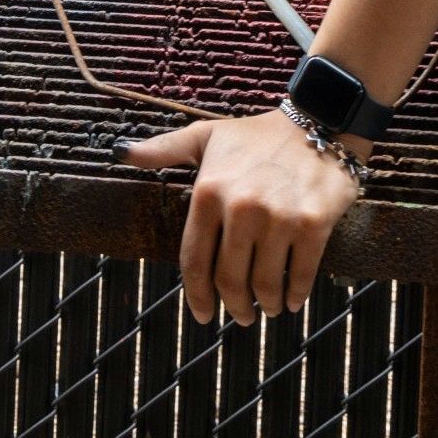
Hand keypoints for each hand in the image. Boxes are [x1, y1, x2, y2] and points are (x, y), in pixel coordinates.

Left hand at [122, 111, 362, 326]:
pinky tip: (291, 301)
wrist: (317, 122)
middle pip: (229, 280)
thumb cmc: (256, 135)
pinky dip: (294, 295)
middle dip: (234, 306)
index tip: (203, 315)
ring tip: (266, 307)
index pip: (194, 260)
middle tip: (241, 316)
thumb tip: (120, 152)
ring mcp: (278, 217)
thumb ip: (163, 150)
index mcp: (208, 191)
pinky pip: (300, 274)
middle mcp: (240, 208)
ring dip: (265, 304)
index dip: (197, 295)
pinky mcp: (313, 224)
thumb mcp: (205, 136)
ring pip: (264, 283)